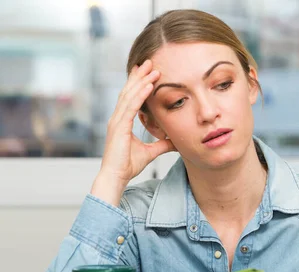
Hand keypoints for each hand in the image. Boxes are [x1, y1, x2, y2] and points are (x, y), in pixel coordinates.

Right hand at [92, 60, 174, 205]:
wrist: (116, 177)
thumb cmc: (128, 165)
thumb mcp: (151, 152)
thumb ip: (162, 145)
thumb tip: (175, 141)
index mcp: (122, 121)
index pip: (131, 97)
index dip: (139, 83)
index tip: (148, 71)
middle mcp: (117, 117)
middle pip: (129, 91)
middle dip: (139, 75)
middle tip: (150, 61)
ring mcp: (116, 121)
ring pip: (130, 95)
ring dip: (142, 80)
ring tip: (152, 68)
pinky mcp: (119, 127)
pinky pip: (131, 106)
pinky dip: (140, 94)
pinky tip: (149, 85)